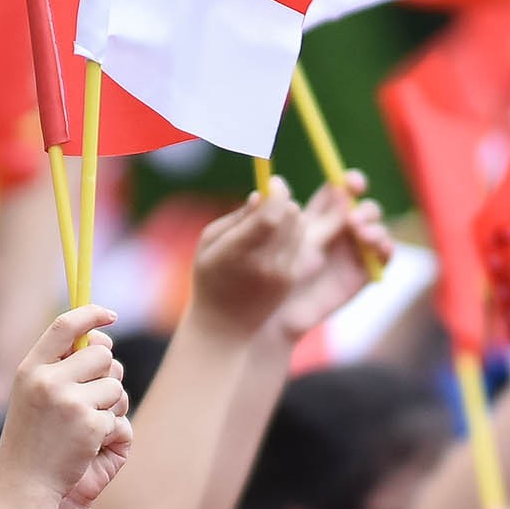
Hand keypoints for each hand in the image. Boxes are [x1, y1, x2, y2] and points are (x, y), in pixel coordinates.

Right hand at [1, 306, 130, 508]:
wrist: (25, 484)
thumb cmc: (32, 437)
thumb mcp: (31, 394)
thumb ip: (58, 365)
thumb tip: (100, 338)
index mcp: (30, 369)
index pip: (64, 326)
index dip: (91, 314)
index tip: (111, 315)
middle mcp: (48, 381)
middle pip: (102, 354)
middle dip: (106, 373)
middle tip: (93, 395)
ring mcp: (69, 403)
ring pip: (115, 385)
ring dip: (110, 404)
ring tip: (85, 423)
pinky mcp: (90, 425)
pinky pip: (117, 415)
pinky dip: (108, 430)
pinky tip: (87, 443)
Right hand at [188, 179, 308, 335]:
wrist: (223, 327)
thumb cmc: (210, 279)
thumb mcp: (208, 244)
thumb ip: (235, 218)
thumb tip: (261, 196)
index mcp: (240, 252)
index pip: (272, 214)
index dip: (278, 192)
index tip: (274, 181)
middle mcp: (265, 263)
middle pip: (292, 216)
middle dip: (284, 201)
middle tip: (271, 200)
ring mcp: (282, 273)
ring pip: (300, 228)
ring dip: (290, 217)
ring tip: (271, 222)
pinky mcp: (291, 280)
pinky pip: (300, 244)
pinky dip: (292, 235)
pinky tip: (275, 239)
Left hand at [274, 174, 394, 340]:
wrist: (273, 315)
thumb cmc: (265, 276)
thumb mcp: (274, 243)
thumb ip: (280, 218)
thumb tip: (282, 187)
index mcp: (319, 215)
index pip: (342, 189)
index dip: (351, 182)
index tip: (350, 184)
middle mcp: (340, 230)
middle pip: (363, 206)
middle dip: (363, 207)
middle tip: (351, 219)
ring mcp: (354, 250)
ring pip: (376, 227)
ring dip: (374, 225)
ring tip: (360, 233)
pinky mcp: (364, 272)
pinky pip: (384, 255)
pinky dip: (386, 247)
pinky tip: (378, 246)